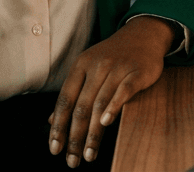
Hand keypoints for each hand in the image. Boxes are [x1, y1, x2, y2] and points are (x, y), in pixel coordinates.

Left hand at [48, 16, 172, 166]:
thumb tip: (51, 120)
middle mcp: (96, 66)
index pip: (65, 100)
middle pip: (82, 106)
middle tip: (73, 159)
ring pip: (100, 104)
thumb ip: (72, 93)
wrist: (142, 34)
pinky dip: (113, 107)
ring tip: (89, 153)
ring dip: (93, 133)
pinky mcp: (136, 72)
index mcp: (80, 66)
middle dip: (75, 136)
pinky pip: (123, 91)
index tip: (55, 148)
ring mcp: (117, 68)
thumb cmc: (112, 56)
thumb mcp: (87, 68)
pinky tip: (106, 123)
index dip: (59, 126)